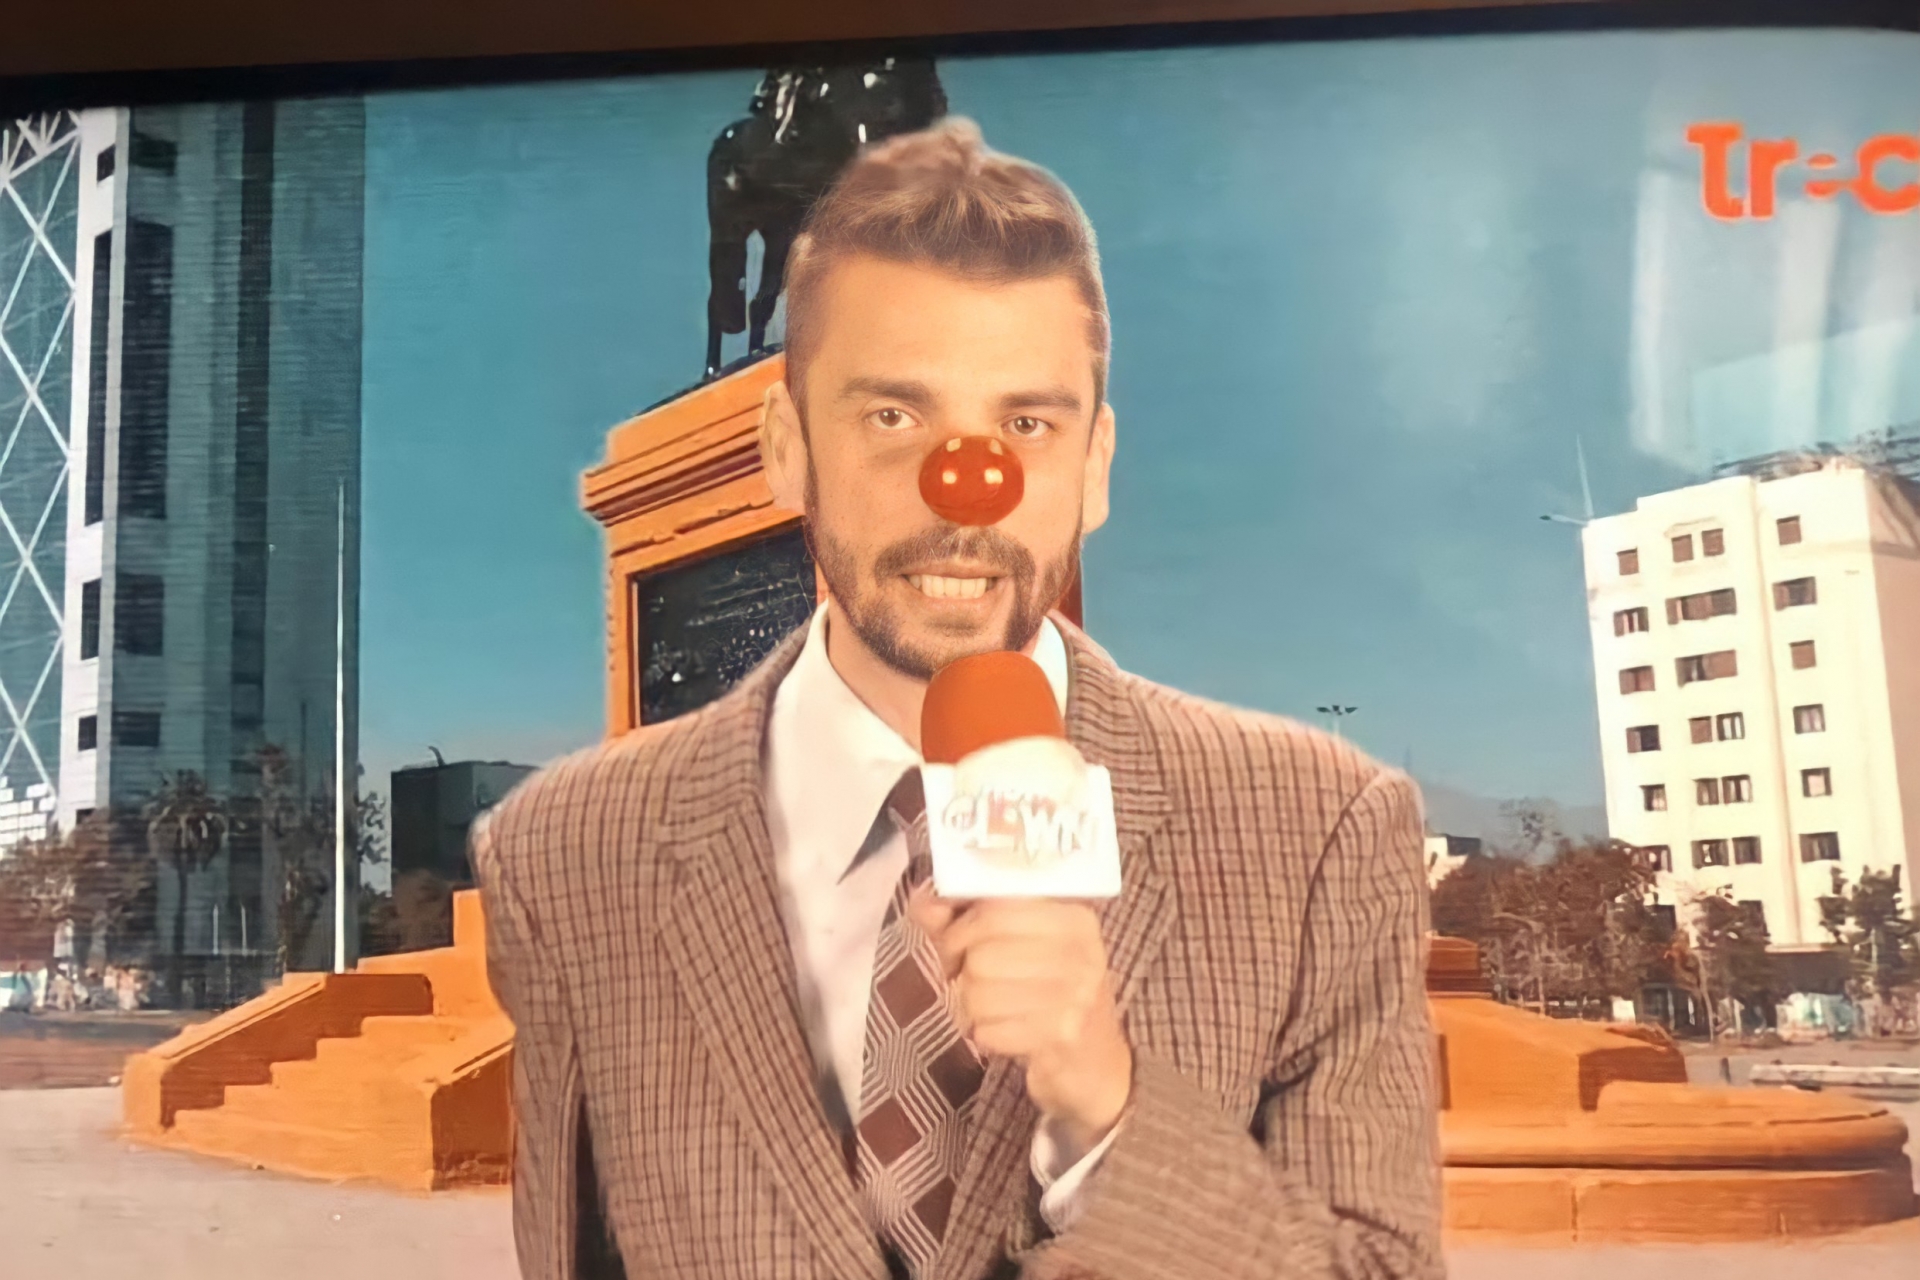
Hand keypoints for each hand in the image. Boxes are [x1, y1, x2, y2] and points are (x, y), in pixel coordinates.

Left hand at [908, 887, 1132, 1162]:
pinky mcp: (1061, 1037)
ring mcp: (1075, 995)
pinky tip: (1003, 1033)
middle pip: (981, 953)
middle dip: (960, 971)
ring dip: (971, 1007)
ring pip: (979, 992)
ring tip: (990, 1009)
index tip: (954, 942)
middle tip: (969, 981)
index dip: (959, 927)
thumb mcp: (1017, 947)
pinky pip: (989, 1029)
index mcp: (1073, 917)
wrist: (1096, 1064)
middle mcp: (1081, 952)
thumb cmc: (1048, 994)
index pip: (995, 908)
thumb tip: (924, 899)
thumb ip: (965, 918)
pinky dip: (984, 1035)